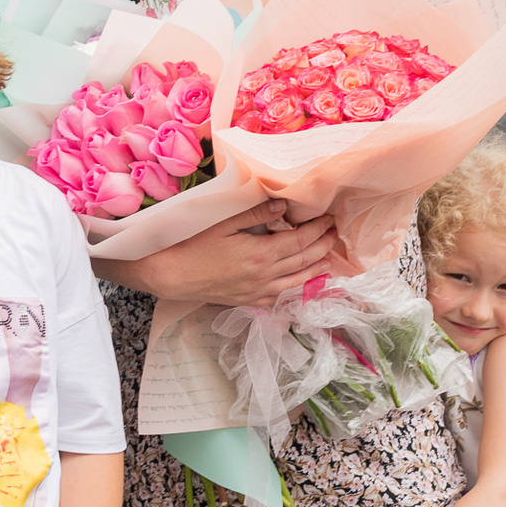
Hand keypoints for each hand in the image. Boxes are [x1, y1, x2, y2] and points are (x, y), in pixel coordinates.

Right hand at [133, 206, 347, 311]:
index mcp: (261, 254)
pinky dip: (295, 287)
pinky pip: (279, 295)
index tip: (329, 220)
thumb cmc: (192, 244)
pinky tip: (300, 282)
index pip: (300, 242)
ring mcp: (257, 291)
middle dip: (322, 246)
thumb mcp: (223, 221)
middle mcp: (264, 276)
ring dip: (315, 269)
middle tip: (335, 234)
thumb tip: (283, 206)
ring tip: (328, 259)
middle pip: (303, 261)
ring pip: (296, 282)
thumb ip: (255, 214)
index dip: (318, 230)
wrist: (170, 274)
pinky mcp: (247, 300)